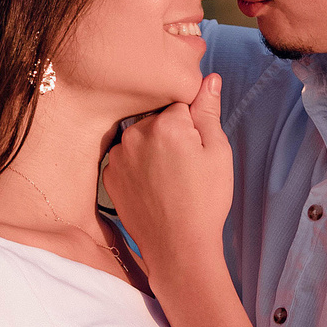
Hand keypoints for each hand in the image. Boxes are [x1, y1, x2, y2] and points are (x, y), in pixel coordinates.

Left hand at [109, 72, 229, 290]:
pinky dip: (137, 166)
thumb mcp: (218, 152)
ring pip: (139, 138)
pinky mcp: (109, 176)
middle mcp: (135, 133)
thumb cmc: (205, 201)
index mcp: (166, 123)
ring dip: (151, 148)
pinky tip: (153, 186)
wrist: (178, 248)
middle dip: (170, 132)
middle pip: (156, 118)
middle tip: (185, 165)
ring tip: (169, 178)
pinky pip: (126, 159)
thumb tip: (209, 79)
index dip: (193, 122)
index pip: (180, 102)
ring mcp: (118, 155)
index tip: (197, 144)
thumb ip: (208, 111)